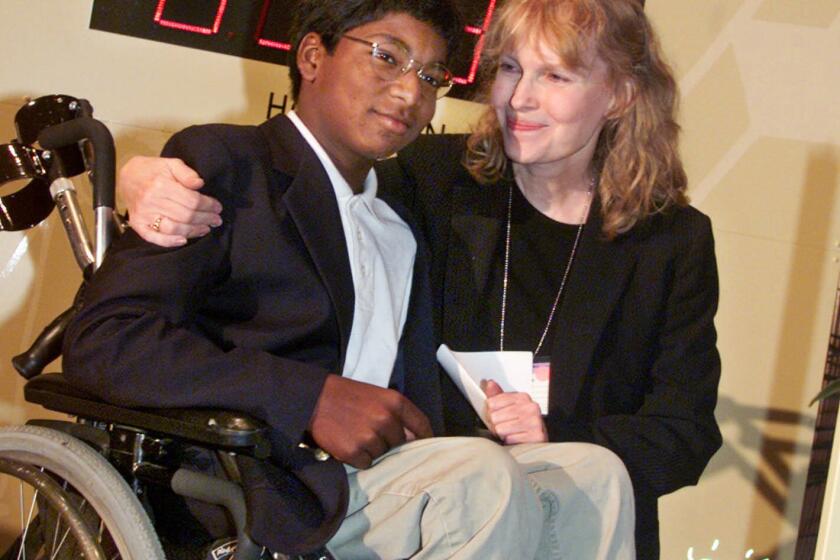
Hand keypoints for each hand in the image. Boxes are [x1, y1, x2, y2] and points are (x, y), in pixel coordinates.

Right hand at [119, 156, 222, 246]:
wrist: (128, 176)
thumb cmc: (154, 170)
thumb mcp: (171, 164)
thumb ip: (187, 173)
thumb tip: (199, 184)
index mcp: (161, 185)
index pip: (192, 200)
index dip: (208, 205)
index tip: (218, 207)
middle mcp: (152, 201)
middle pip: (186, 216)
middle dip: (205, 219)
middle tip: (216, 220)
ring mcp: (144, 215)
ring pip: (174, 228)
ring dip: (193, 231)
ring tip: (206, 229)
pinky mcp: (138, 224)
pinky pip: (154, 237)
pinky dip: (169, 242)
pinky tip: (183, 240)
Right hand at [308, 375, 432, 468]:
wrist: (313, 399)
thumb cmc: (346, 395)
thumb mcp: (377, 396)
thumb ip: (397, 414)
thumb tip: (412, 437)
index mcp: (395, 402)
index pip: (421, 425)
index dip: (425, 437)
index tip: (426, 445)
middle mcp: (385, 419)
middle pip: (400, 443)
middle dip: (388, 441)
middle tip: (370, 431)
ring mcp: (370, 437)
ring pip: (382, 454)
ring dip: (372, 449)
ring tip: (356, 433)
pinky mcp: (353, 452)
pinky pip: (366, 464)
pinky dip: (358, 458)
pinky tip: (348, 442)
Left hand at [483, 380, 547, 444]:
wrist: (537, 438)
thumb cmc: (522, 422)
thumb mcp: (509, 406)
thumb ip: (497, 395)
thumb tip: (489, 383)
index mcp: (523, 397)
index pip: (492, 403)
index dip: (489, 412)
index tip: (495, 415)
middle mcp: (530, 407)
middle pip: (494, 417)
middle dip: (495, 424)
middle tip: (503, 427)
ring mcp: (534, 422)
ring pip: (500, 429)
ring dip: (502, 434)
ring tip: (509, 433)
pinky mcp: (536, 436)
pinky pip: (509, 440)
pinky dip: (509, 442)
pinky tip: (515, 439)